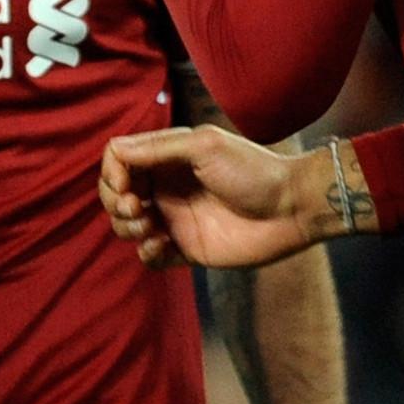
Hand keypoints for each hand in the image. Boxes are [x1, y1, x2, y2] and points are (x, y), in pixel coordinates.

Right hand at [101, 125, 322, 268]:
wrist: (291, 208)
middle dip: (114, 203)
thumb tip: (115, 151)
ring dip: (127, 228)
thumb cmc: (253, 170)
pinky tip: (162, 245)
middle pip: (115, 195)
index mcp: (167, 159)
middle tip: (136, 207)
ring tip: (151, 227)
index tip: (125, 184)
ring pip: (126, 227)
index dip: (112, 173)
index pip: (119, 162)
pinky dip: (146, 253)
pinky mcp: (186, 249)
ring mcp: (175, 219)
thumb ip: (158, 148)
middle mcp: (166, 188)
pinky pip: (149, 257)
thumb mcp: (204, 146)